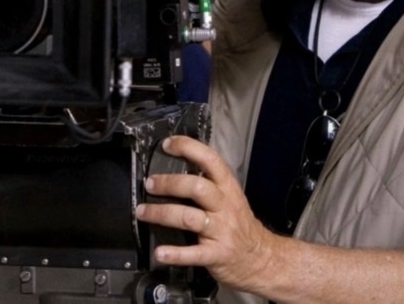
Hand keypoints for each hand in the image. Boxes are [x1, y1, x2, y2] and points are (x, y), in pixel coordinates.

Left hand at [136, 135, 275, 291]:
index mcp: (228, 188)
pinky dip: (175, 253)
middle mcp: (225, 206)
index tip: (168, 144)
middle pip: (197, 187)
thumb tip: (175, 167)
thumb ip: (208, 183)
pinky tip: (160, 252)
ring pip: (189, 217)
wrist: (261, 259)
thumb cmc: (239, 225)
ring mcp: (221, 231)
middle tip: (149, 184)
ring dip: (161, 213)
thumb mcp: (230, 198)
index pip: (210, 160)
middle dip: (169, 183)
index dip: (189, 148)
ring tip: (142, 212)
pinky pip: (194, 254)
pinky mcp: (217, 255)